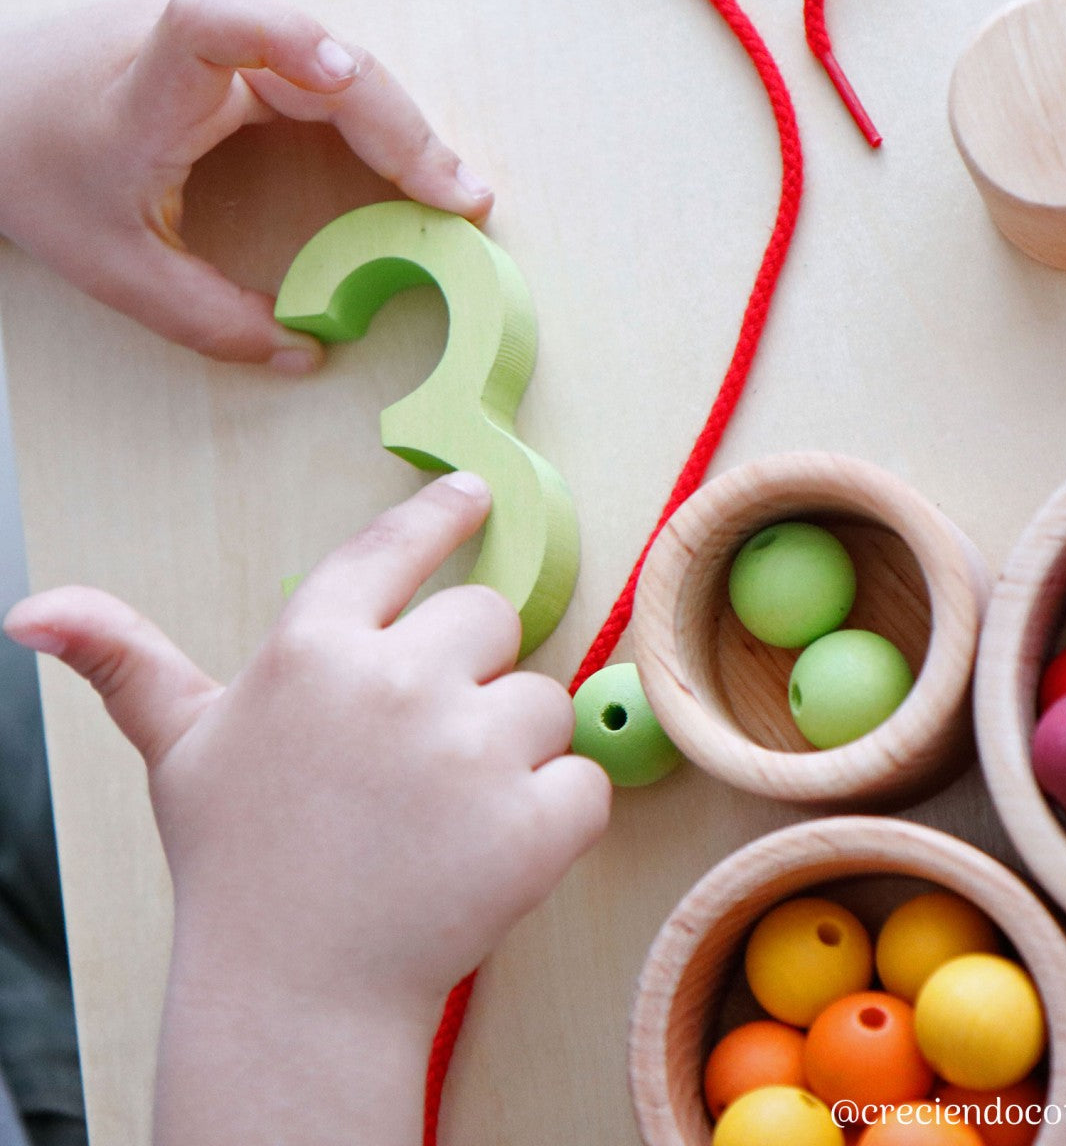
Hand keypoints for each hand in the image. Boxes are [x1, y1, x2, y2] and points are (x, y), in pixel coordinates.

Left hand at [0, 0, 494, 370]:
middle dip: (400, 126)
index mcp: (152, 87)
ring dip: (402, 124)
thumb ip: (207, 320)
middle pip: (322, 57)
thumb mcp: (114, 268)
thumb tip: (302, 356)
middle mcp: (193, 45)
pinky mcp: (242, 55)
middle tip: (460, 198)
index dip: (289, 39)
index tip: (346, 80)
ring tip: (452, 190)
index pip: (215, 24)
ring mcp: (223, 41)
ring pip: (339, 65)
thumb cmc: (34, 168)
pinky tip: (412, 164)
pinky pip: (326, 79)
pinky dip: (376, 121)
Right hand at [4, 472, 609, 1144]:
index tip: (474, 494)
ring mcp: (470, 751)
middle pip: (491, 622)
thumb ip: (125, 662)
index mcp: (313, 650)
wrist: (294, 996)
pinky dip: (558, 812)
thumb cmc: (239, 866)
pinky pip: (585, 780)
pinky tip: (495, 846)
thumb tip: (30, 606)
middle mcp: (396, 682)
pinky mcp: (535, 820)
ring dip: (514, 749)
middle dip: (471, 673)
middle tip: (424, 748)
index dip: (438, 514)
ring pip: (545, 702)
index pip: (391, 549)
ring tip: (446, 810)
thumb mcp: (181, 749)